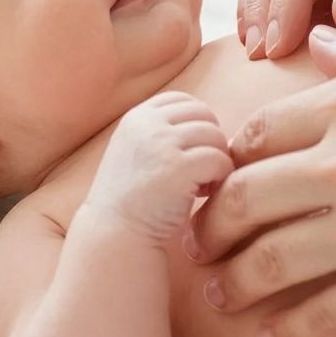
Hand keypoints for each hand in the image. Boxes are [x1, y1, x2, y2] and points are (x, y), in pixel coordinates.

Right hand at [86, 92, 232, 246]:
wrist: (114, 235)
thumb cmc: (131, 201)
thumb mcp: (136, 153)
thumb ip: (165, 134)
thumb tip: (221, 131)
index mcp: (136, 117)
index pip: (183, 101)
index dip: (197, 123)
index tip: (192, 152)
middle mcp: (147, 124)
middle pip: (204, 115)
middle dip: (210, 142)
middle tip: (201, 172)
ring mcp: (162, 144)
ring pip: (215, 136)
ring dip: (216, 161)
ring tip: (202, 185)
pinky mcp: (178, 168)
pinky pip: (220, 159)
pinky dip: (221, 177)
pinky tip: (205, 194)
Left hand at [190, 26, 335, 336]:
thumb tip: (322, 35)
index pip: (256, 134)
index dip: (223, 161)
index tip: (213, 181)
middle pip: (241, 199)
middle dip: (207, 225)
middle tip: (196, 243)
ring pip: (268, 262)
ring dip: (233, 283)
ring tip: (220, 293)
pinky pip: (322, 316)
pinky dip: (286, 331)